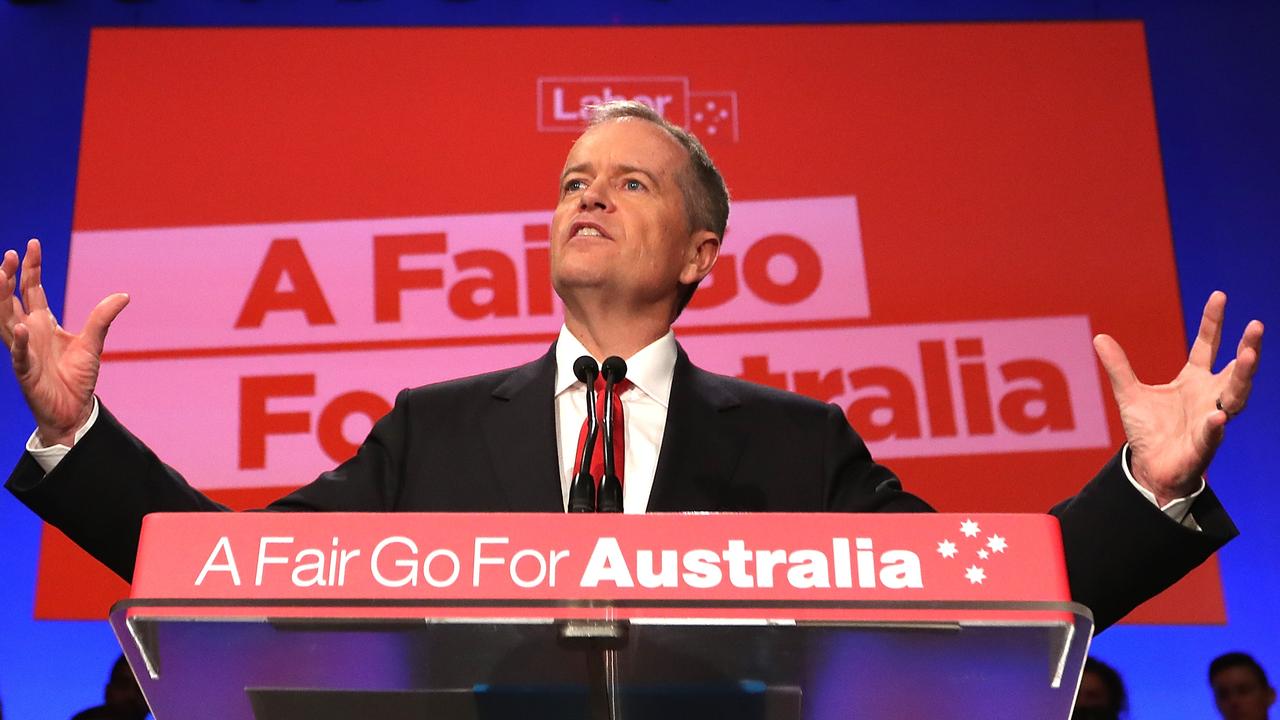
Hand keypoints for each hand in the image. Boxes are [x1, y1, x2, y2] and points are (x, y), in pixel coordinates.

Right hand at [1, 239, 128, 445]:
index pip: (31, 289)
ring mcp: (23, 351)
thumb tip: (125, 295)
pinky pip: (18, 355)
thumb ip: (103, 318)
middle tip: (10, 255)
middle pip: (11, 299)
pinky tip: (19, 328)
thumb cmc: (77, 376)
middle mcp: (28, 333)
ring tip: (1, 277)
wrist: (73, 410)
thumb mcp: (93, 343)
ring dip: (1, 300)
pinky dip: (18, 342)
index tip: (32, 244)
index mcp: (42, 323)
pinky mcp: (26, 372)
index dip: (30, 268)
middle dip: (8, 278)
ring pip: (4, 321)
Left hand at [1093, 291, 1262, 505]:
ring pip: (1235, 397)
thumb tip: (1099, 337)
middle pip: (1235, 369)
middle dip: (1248, 348)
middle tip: (1255, 326)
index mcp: (1194, 381)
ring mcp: (1211, 420)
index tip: (1219, 295)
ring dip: (1242, 378)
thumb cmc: (1149, 431)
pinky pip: (1212, 434)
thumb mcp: (1129, 395)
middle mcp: (1209, 396)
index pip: (1207, 345)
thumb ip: (1119, 368)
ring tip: (1249, 356)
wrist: (1151, 467)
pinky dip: (1214, 425)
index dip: (1213, 322)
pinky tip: (1217, 416)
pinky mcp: (1204, 445)